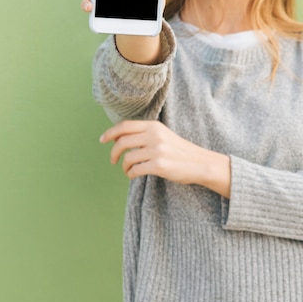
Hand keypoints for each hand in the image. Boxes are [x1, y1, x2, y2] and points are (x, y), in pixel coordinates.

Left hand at [100, 120, 230, 196]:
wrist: (200, 163)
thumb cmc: (179, 151)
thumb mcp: (163, 135)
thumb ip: (145, 134)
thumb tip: (120, 138)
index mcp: (154, 126)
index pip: (125, 126)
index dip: (110, 133)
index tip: (102, 140)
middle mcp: (154, 136)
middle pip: (122, 142)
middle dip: (113, 153)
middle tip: (113, 160)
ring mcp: (157, 150)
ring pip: (128, 158)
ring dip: (124, 166)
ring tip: (128, 170)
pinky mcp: (159, 165)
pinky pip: (136, 170)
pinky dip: (131, 174)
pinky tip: (134, 175)